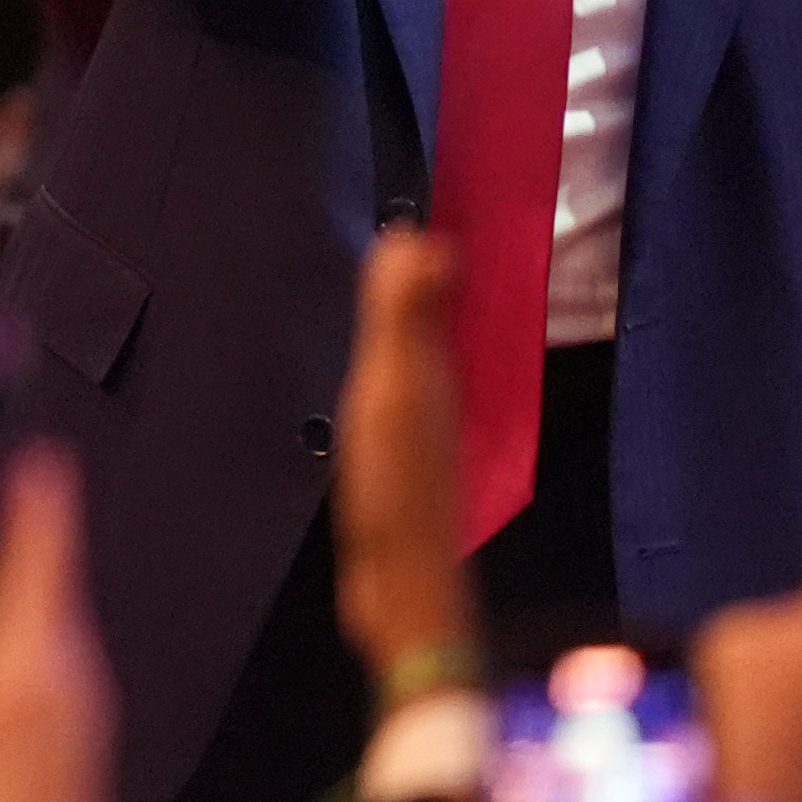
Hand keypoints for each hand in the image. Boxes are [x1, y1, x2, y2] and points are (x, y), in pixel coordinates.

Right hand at [334, 232, 474, 688]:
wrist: (401, 590)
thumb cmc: (399, 490)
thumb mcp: (395, 390)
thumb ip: (404, 317)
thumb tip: (425, 237)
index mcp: (436, 372)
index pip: (433, 294)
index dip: (421, 255)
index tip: (406, 211)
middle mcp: (436, 399)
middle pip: (424, 326)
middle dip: (412, 287)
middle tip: (390, 244)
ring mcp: (419, 439)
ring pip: (411, 365)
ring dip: (399, 332)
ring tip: (378, 302)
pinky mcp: (398, 474)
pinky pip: (391, 406)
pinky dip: (381, 382)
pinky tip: (364, 392)